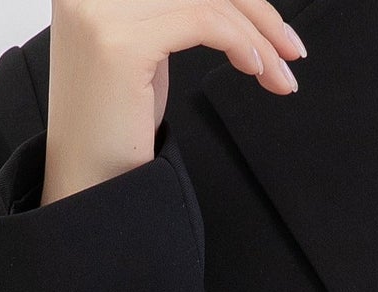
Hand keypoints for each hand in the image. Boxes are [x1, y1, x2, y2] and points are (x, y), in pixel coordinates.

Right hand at [44, 1, 304, 204]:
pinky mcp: (121, 42)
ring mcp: (103, 11)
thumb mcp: (145, 48)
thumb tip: (233, 0)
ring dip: (259, 37)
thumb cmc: (113, 126)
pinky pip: (205, 23)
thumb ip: (172, 10)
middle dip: (256, 13)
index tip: (271, 27)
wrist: (86, 187)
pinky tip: (256, 69)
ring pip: (209, 1)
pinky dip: (241, 44)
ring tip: (279, 73)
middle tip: (291, 48)